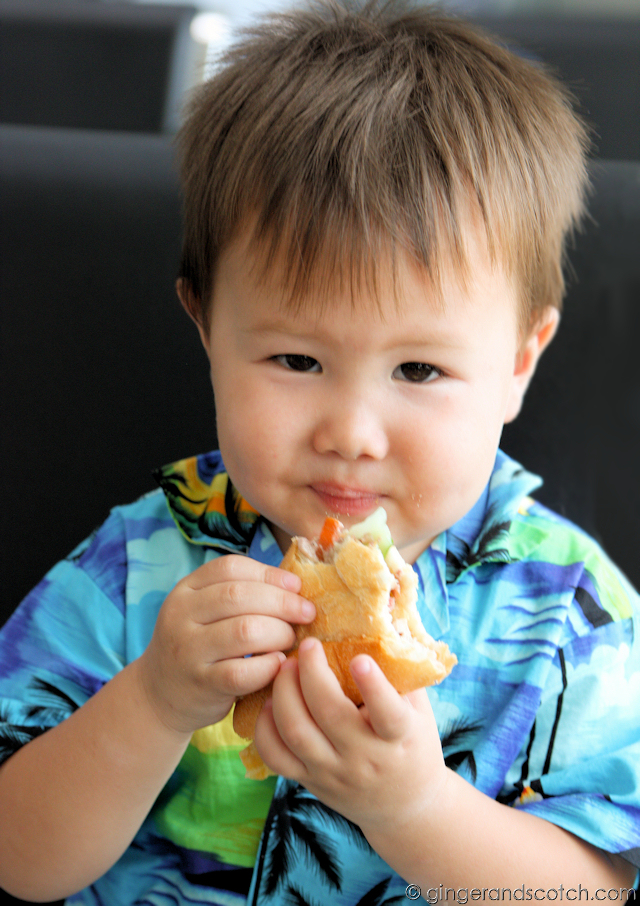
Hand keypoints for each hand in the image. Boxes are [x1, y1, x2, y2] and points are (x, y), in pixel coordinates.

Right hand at [136, 556, 314, 735]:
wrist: (160, 696)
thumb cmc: (198, 646)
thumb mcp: (203, 612)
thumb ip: (238, 594)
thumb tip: (295, 586)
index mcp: (185, 590)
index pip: (230, 568)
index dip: (269, 574)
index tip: (296, 586)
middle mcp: (180, 616)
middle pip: (239, 596)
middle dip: (283, 602)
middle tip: (306, 614)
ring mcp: (188, 651)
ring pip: (245, 631)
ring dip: (279, 633)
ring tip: (290, 639)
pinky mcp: (201, 685)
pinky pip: (243, 672)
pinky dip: (269, 666)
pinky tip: (278, 664)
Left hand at [253, 637, 448, 836]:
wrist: (404, 807)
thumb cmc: (412, 743)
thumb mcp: (419, 711)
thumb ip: (403, 673)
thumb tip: (388, 618)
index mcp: (400, 738)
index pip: (388, 715)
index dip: (374, 688)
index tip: (359, 660)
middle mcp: (364, 758)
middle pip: (329, 715)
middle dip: (312, 675)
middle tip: (308, 646)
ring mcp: (333, 772)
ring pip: (297, 734)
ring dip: (284, 693)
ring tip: (285, 666)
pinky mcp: (309, 781)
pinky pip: (276, 758)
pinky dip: (265, 728)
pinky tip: (269, 701)